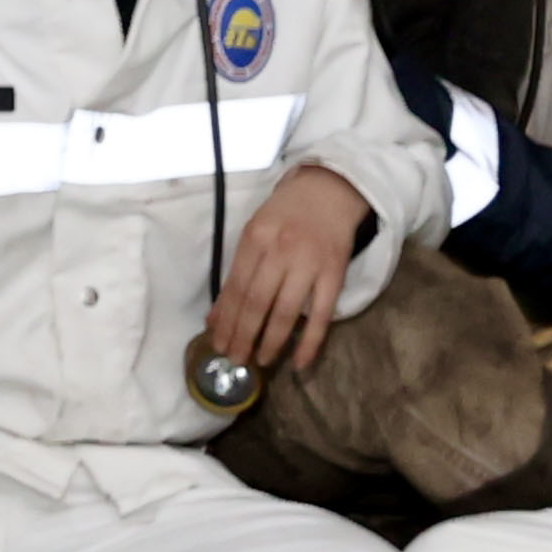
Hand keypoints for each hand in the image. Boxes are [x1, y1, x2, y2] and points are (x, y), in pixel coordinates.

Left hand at [204, 159, 368, 373]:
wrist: (331, 189)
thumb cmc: (287, 213)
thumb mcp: (256, 232)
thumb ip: (237, 272)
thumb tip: (215, 318)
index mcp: (256, 237)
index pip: (236, 287)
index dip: (226, 320)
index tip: (218, 345)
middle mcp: (281, 250)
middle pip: (257, 302)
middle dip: (243, 336)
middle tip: (236, 360)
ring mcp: (310, 262)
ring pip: (286, 311)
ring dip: (271, 341)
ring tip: (260, 361)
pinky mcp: (335, 273)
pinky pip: (322, 314)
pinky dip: (311, 341)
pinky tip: (299, 362)